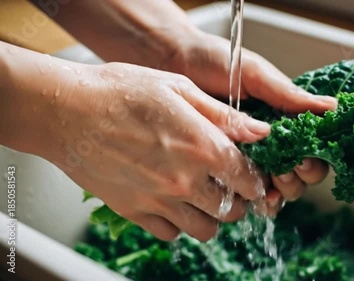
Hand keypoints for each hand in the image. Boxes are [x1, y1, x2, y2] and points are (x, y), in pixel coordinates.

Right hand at [43, 62, 271, 241]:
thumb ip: (224, 115)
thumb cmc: (119, 92)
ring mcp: (159, 201)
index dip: (257, 180)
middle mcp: (185, 180)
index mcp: (203, 147)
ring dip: (211, 215)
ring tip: (202, 195)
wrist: (65, 110)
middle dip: (237, 199)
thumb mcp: (179, 89)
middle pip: (232, 210)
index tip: (253, 177)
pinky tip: (172, 201)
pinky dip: (178, 223)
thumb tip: (260, 130)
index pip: (249, 179)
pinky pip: (171, 234)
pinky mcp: (135, 212)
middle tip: (227, 184)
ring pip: (206, 229)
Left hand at [159, 31, 335, 214]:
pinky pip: (244, 191)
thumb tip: (333, 107)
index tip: (305, 158)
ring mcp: (245, 155)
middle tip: (286, 171)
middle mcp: (268, 140)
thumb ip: (288, 95)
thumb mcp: (255, 74)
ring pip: (274, 187)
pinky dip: (255, 200)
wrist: (171, 60)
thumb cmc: (213, 60)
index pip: (311, 148)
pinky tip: (254, 200)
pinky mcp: (221, 165)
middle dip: (296, 179)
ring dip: (278, 192)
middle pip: (297, 174)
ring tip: (269, 188)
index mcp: (281, 118)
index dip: (313, 159)